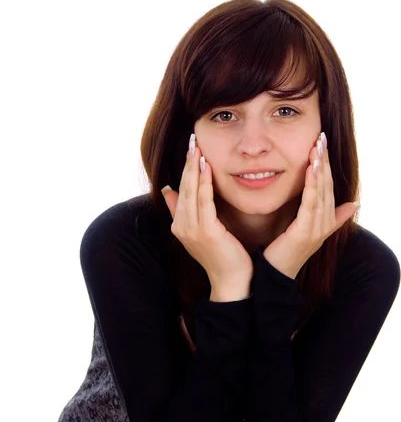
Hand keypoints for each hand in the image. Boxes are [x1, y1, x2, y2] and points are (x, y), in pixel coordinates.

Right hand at [162, 134, 253, 284]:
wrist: (232, 281)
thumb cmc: (222, 257)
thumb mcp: (200, 231)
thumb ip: (183, 211)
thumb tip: (168, 190)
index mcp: (180, 225)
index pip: (181, 190)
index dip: (185, 169)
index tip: (190, 148)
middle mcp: (181, 226)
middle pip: (183, 188)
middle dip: (187, 163)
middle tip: (192, 140)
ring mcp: (191, 229)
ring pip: (191, 192)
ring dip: (194, 168)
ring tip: (196, 147)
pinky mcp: (205, 231)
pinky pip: (204, 201)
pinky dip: (204, 182)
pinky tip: (207, 167)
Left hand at [263, 132, 359, 278]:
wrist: (276, 276)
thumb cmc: (287, 253)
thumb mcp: (310, 231)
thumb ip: (333, 218)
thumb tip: (354, 204)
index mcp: (325, 221)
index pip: (328, 187)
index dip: (327, 166)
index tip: (322, 144)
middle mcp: (324, 224)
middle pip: (327, 186)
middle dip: (324, 161)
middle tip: (322, 137)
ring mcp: (316, 229)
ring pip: (321, 192)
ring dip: (320, 169)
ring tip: (318, 148)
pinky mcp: (305, 232)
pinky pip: (310, 204)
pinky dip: (311, 185)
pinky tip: (311, 169)